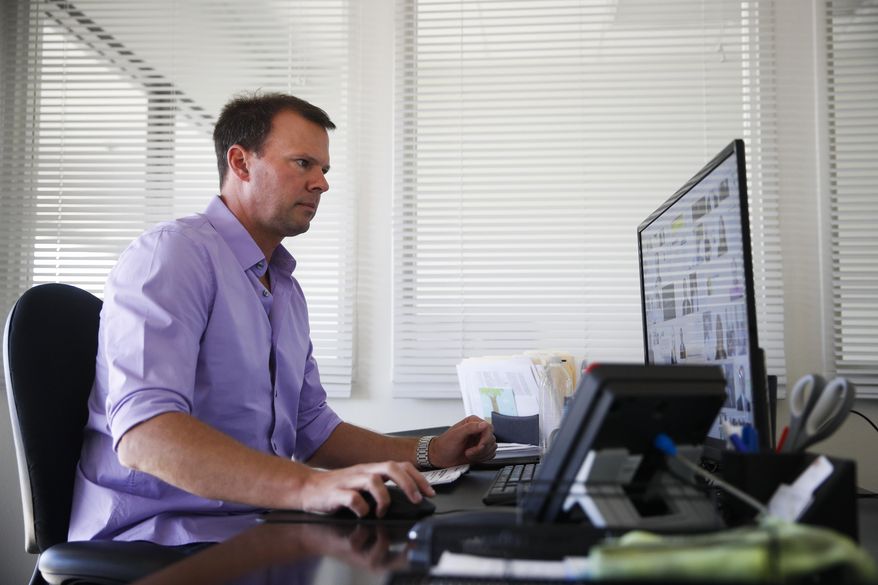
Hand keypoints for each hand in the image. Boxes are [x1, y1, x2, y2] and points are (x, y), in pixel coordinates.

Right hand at [297, 461, 433, 517]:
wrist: (307, 487)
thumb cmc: (337, 488)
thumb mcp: (364, 484)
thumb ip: (383, 486)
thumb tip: (408, 496)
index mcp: (372, 469)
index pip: (400, 466)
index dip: (418, 478)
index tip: (429, 492)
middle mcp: (363, 472)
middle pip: (391, 467)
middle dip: (408, 483)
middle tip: (416, 500)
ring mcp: (350, 481)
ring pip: (373, 480)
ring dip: (384, 498)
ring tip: (383, 511)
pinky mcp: (336, 493)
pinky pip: (352, 498)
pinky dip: (361, 508)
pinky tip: (363, 514)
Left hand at [428, 415, 496, 467]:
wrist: (440, 457)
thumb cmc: (445, 445)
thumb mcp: (456, 435)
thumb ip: (470, 428)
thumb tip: (483, 424)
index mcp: (473, 422)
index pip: (489, 428)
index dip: (486, 439)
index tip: (479, 446)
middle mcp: (478, 430)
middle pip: (492, 439)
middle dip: (481, 449)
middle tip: (469, 452)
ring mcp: (480, 440)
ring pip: (492, 447)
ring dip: (481, 454)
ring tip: (469, 454)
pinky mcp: (481, 450)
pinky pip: (491, 454)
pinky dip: (483, 458)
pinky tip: (473, 457)